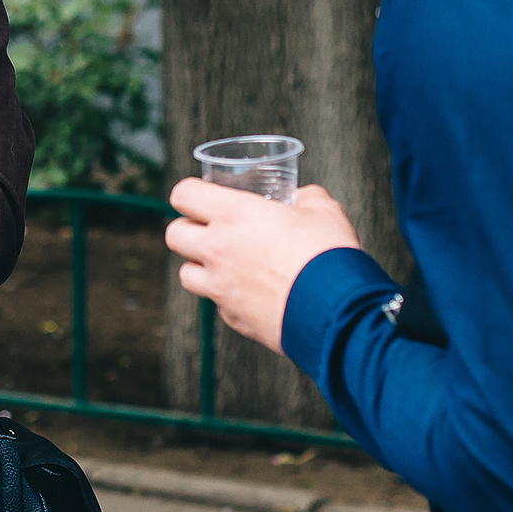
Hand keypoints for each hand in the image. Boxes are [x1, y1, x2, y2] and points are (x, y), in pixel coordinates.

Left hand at [164, 179, 362, 352]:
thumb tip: (301, 198)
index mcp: (235, 215)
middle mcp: (219, 250)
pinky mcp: (233, 318)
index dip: (191, 193)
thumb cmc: (330, 255)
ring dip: (201, 267)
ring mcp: (221, 288)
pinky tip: (255, 293)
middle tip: (212, 230)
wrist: (339, 312)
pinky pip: (218, 304)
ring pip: (186, 274)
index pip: (184, 194)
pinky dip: (229, 297)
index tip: (203, 196)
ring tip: (228, 264)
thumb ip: (305, 197)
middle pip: (173, 235)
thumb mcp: (324, 209)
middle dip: (188, 230)